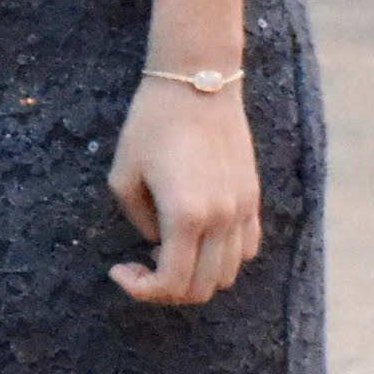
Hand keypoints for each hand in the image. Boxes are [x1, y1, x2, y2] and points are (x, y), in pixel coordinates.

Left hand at [109, 75, 264, 304]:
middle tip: (137, 266)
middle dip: (165, 289)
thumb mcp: (123, 174)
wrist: (198, 84)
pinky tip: (193, 239)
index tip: (119, 269)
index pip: (172, 282)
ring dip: (194, 275)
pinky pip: (245, 249)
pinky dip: (220, 259)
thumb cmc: (151, 124)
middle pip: (202, 287)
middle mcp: (222, 219)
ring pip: (227, 273)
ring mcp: (243, 210)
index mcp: (186, 215)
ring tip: (163, 250)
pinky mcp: (253, 199)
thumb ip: (139, 220)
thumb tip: (156, 243)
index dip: (142, 289)